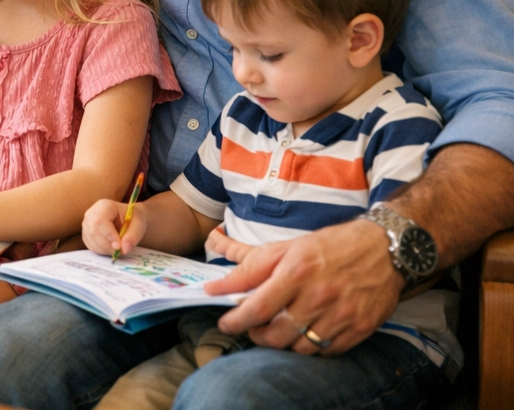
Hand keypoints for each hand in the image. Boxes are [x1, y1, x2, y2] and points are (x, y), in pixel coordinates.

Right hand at [82, 198, 144, 256]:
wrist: (129, 219)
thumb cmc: (133, 219)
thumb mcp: (139, 224)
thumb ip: (133, 236)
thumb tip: (124, 249)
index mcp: (104, 205)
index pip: (100, 220)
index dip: (108, 235)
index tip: (119, 246)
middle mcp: (91, 213)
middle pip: (93, 231)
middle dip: (107, 245)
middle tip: (120, 251)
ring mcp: (87, 223)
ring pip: (90, 240)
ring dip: (104, 249)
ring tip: (118, 249)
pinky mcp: (86, 234)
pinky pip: (90, 245)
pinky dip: (101, 251)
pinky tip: (111, 248)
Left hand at [206, 217, 400, 355]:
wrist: (385, 248)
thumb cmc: (330, 246)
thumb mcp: (285, 248)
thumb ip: (249, 269)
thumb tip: (214, 288)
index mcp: (297, 272)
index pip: (258, 308)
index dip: (236, 322)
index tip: (225, 324)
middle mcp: (320, 296)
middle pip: (277, 335)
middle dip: (257, 336)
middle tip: (253, 328)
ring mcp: (343, 315)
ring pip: (301, 348)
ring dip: (284, 343)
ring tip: (280, 329)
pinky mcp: (361, 329)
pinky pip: (327, 352)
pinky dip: (312, 347)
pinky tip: (307, 332)